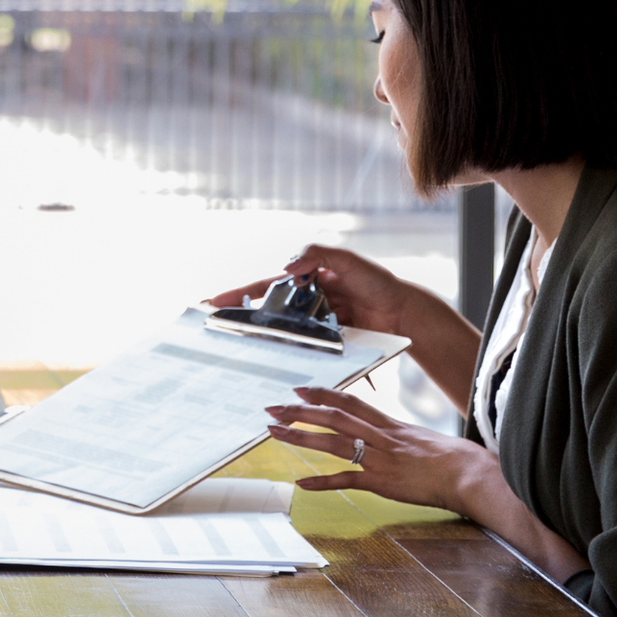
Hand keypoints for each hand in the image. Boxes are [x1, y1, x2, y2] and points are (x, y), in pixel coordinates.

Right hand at [209, 243, 411, 336]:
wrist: (404, 312)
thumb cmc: (377, 282)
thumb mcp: (345, 259)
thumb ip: (315, 254)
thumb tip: (286, 266)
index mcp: (307, 278)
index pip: (266, 284)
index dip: (239, 293)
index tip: (212, 302)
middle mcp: (308, 301)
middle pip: (270, 310)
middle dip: (245, 318)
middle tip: (218, 329)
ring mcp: (317, 323)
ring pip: (287, 332)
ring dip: (267, 340)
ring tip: (242, 351)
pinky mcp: (329, 342)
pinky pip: (308, 348)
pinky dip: (295, 354)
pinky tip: (280, 363)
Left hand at [265, 385, 490, 512]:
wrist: (468, 472)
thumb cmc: (451, 457)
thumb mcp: (419, 437)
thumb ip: (396, 434)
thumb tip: (383, 434)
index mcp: (388, 423)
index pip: (348, 401)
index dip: (322, 393)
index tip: (299, 389)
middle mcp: (379, 436)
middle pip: (333, 417)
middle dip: (300, 411)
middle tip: (273, 408)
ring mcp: (379, 458)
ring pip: (333, 442)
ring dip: (301, 437)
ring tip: (274, 434)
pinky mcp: (382, 483)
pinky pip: (347, 480)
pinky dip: (323, 482)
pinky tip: (302, 484)